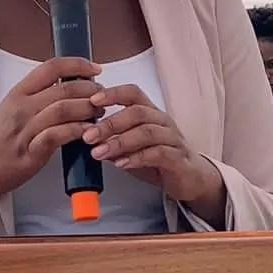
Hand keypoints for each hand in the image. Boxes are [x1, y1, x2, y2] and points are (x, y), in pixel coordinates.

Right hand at [0, 56, 101, 225]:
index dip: (78, 64)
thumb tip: (69, 87)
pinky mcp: (31, 151)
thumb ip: (38, 97)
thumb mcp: (13, 109)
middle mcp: (21, 107)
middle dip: (90, 90)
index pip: (51, 67)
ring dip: (88, 109)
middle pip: (63, 88)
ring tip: (99, 113)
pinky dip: (77, 130)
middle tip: (103, 96)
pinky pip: (59, 135)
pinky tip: (88, 132)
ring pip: (63, 108)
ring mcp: (25, 129)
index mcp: (18, 92)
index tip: (96, 70)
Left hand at [84, 83, 226, 227]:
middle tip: (88, 136)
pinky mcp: (178, 158)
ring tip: (99, 153)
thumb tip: (84, 135)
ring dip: (119, 142)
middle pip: (137, 112)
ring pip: (147, 132)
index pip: (132, 93)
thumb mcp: (131, 146)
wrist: (189, 179)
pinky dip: (137, 158)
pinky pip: (158, 153)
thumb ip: (111, 139)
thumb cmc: (158, 159)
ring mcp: (172, 138)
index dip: (112, 94)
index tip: (91, 100)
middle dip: (109, 124)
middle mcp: (162, 121)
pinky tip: (121, 164)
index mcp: (150, 112)